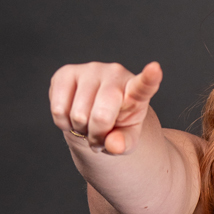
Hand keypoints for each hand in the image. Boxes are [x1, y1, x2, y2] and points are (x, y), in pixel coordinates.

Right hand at [49, 59, 163, 156]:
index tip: (155, 69)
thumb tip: (113, 145)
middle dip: (97, 135)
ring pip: (78, 115)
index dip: (149, 78)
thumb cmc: (116, 126)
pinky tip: (72, 115)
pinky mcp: (65, 73)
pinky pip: (59, 110)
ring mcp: (89, 70)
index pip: (143, 85)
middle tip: (99, 134)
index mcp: (135, 90)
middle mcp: (114, 74)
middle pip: (101, 116)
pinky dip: (63, 123)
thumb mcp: (127, 139)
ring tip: (87, 123)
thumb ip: (124, 144)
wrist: (94, 115)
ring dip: (80, 129)